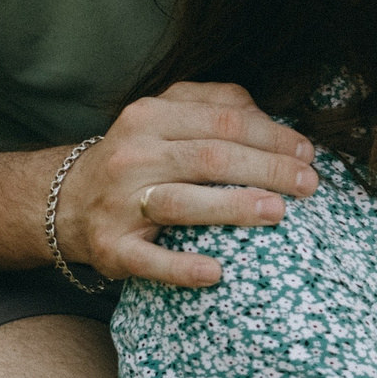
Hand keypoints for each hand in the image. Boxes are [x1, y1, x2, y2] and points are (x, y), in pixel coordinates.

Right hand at [63, 82, 319, 287]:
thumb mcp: (167, 115)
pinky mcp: (111, 247)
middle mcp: (132, 154)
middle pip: (211, 157)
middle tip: (308, 183)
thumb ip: (216, 104)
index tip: (307, 152)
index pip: (224, 121)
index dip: (272, 136)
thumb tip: (271, 118)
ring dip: (233, 207)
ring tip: (277, 212)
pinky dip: (182, 268)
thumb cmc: (140, 156)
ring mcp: (118, 202)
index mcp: (151, 116)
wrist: (68, 200)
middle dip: (267, 168)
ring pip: (182, 202)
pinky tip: (216, 273)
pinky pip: (149, 260)